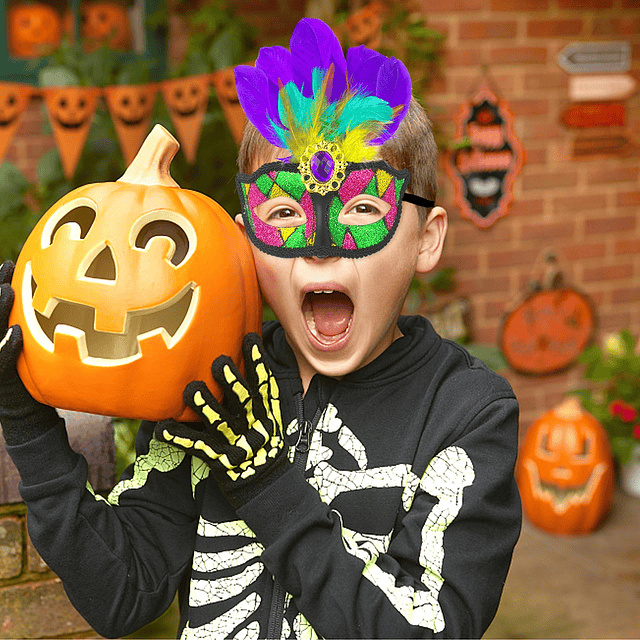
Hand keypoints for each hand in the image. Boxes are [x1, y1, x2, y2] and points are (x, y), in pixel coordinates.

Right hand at [0, 260, 58, 445]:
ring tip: (9, 290)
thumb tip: (64, 300)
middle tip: (6, 267)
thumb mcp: (39, 350)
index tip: (9, 262)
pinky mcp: (3, 382)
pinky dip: (7, 346)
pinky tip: (17, 333)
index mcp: (1, 337)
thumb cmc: (37, 378)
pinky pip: (3, 362)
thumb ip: (40, 328)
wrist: (31, 418)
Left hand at [156, 333, 287, 505]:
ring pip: (218, 421)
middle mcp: (253, 427)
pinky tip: (161, 428)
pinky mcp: (219, 461)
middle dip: (230, 380)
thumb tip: (255, 366)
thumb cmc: (267, 449)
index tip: (250, 339)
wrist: (267, 490)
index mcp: (268, 416)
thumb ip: (264, 399)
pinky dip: (178, 437)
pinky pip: (196, 447)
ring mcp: (235, 444)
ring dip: (204, 405)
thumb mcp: (274, 423)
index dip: (258, 363)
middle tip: (218, 361)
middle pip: (242, 400)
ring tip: (192, 388)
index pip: (265, 385)